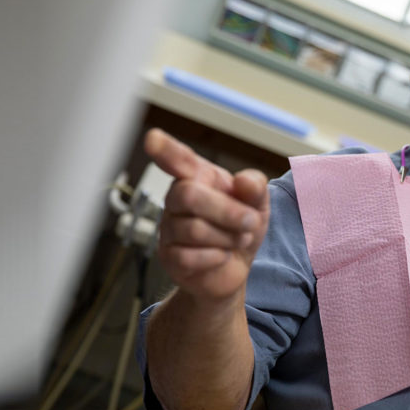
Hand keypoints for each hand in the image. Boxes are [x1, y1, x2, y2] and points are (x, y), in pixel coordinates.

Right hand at [144, 129, 269, 303]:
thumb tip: (244, 181)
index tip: (152, 139)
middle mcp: (177, 198)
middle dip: (226, 211)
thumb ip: (255, 188)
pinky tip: (221, 256)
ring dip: (227, 238)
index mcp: (197, 177)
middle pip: (189, 195)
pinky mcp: (168, 256)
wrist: (233, 269)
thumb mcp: (257, 204)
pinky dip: (215, 258)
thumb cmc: (240, 229)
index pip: (178, 159)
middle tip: (250, 222)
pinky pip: (188, 256)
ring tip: (238, 240)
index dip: (165, 149)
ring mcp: (169, 227)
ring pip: (194, 229)